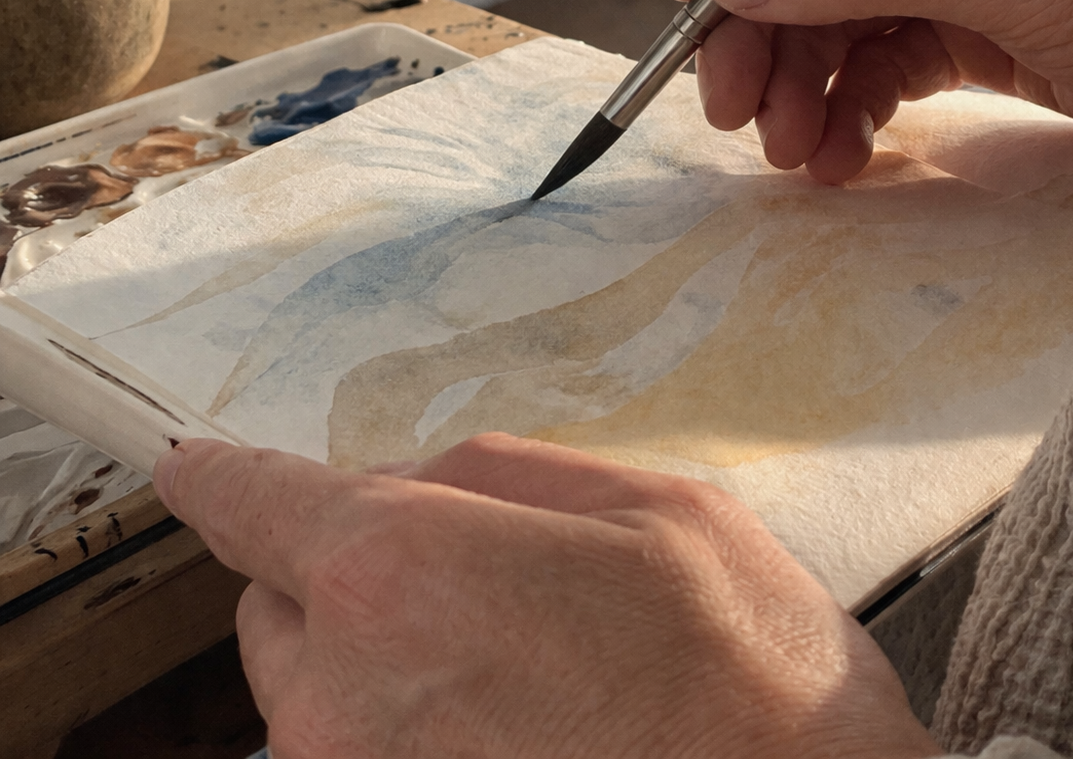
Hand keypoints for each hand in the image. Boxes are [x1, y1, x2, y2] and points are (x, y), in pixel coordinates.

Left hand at [154, 433, 939, 758]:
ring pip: (311, 694)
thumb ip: (502, 471)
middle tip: (462, 576)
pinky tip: (516, 726)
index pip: (256, 503)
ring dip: (371, 660)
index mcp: (403, 574)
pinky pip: (359, 757)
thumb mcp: (653, 504)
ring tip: (511, 668)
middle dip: (343, 571)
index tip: (198, 468)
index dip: (224, 475)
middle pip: (278, 604)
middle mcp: (346, 699)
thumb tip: (419, 475)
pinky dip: (403, 730)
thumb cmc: (748, 676)